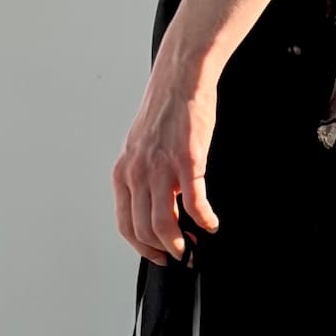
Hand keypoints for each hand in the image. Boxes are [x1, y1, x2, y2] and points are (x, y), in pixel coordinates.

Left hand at [111, 45, 221, 263]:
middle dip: (165, 250)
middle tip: (182, 254)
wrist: (180, 80)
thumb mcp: (141, 148)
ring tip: (196, 245)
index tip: (158, 255)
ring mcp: (160, 168)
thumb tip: (155, 206)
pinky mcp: (187, 161)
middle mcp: (136, 173)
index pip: (125, 224)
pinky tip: (212, 223)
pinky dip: (205, 220)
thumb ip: (142, 177)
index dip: (142, 247)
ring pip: (165, 224)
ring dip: (181, 243)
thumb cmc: (165, 112)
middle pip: (144, 229)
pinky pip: (195, 203)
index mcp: (122, 172)